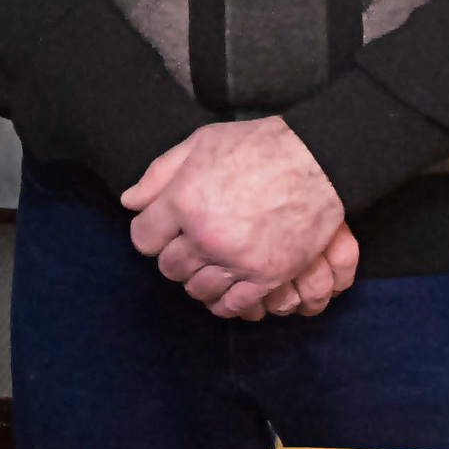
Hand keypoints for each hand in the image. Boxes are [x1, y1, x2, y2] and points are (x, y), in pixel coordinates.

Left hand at [120, 119, 348, 320]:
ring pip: (198, 289)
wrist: (318, 159)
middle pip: (170, 267)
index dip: (151, 234)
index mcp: (184, 201)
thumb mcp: (201, 143)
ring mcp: (236, 260)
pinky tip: (227, 291)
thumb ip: (160, 174)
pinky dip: (225, 303)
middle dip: (176, 256)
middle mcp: (205, 236)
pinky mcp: (266, 276)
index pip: (143, 239)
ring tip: (211, 265)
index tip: (164, 230)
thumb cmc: (258, 145)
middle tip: (191, 245)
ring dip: (200, 279)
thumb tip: (130, 201)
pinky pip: (234, 304)